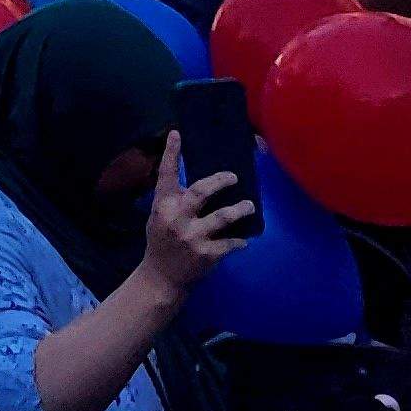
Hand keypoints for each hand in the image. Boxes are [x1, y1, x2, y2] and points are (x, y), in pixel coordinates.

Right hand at [139, 136, 250, 294]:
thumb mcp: (160, 216)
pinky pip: (230, 243)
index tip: (177, 133)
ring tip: (250, 206)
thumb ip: (174, 200)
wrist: (162, 277)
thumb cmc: (161, 241)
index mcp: (163, 206)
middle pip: (201, 192)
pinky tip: (244, 241)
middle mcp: (177, 218)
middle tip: (234, 177)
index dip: (171, 153)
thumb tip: (198, 181)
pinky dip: (239, 241)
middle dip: (220, 181)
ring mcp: (193, 237)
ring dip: (239, 210)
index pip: (166, 174)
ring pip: (222, 217)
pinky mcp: (208, 254)